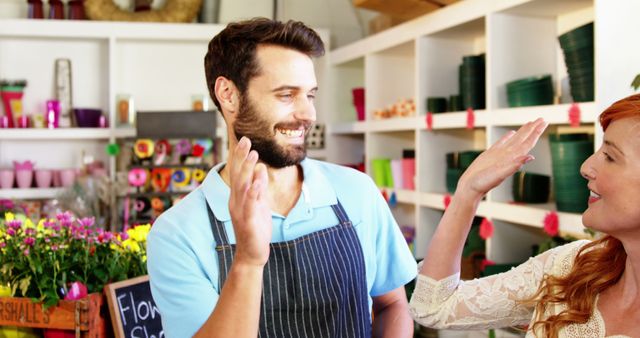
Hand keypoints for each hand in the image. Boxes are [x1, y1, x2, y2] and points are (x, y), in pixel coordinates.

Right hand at [227, 137, 271, 266]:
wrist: (252, 254)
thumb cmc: (256, 228)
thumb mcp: (260, 204)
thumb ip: (259, 187)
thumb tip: (260, 169)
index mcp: (238, 197)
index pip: (238, 173)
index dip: (240, 156)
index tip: (244, 140)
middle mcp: (236, 201)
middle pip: (237, 175)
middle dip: (241, 157)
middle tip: (246, 140)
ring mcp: (241, 210)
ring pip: (242, 186)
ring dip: (247, 169)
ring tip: (253, 154)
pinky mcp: (248, 220)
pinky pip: (250, 204)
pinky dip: (253, 192)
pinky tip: (257, 181)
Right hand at [457, 118, 547, 199]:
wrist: (470, 187)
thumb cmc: (483, 183)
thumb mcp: (499, 175)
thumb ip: (514, 166)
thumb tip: (530, 157)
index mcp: (512, 158)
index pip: (528, 143)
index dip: (536, 133)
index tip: (544, 122)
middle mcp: (508, 155)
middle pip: (524, 139)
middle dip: (533, 129)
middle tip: (542, 119)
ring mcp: (500, 154)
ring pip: (514, 140)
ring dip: (523, 131)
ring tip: (530, 123)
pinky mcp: (490, 154)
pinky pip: (502, 143)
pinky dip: (507, 137)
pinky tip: (511, 133)